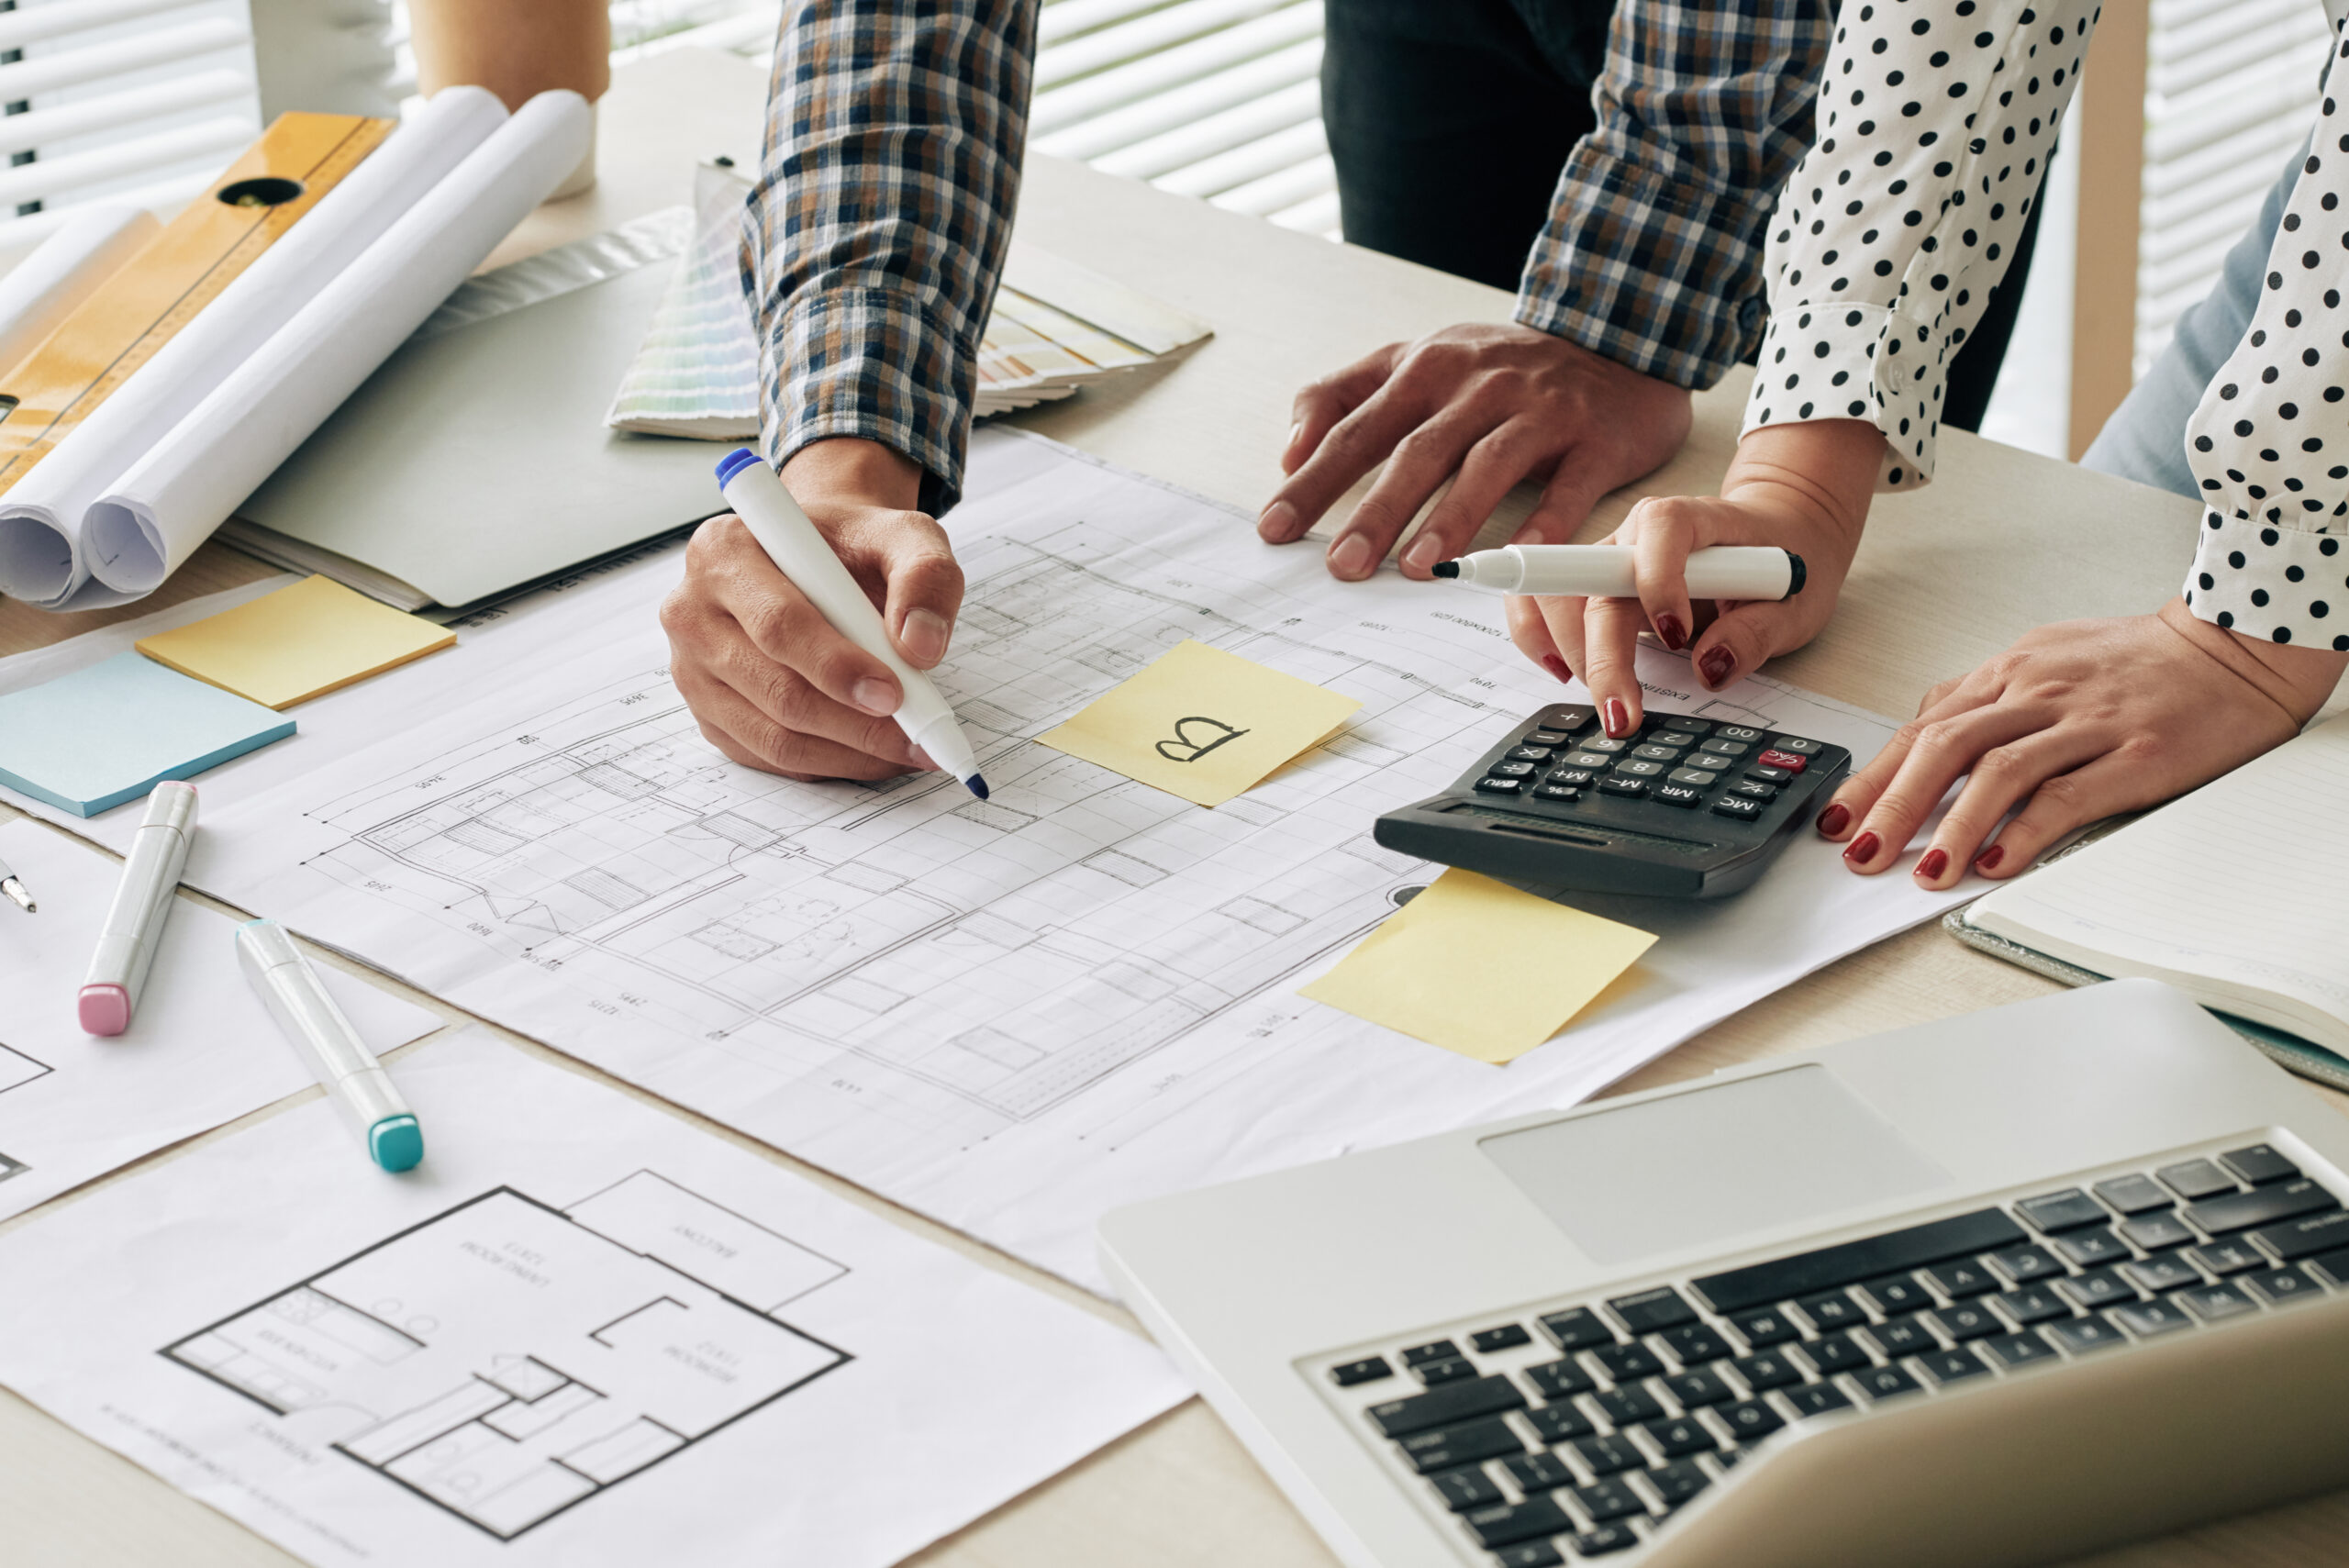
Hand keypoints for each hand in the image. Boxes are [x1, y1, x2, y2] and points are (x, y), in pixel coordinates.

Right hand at [660, 437, 963, 781]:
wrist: (821, 565)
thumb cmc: (852, 549)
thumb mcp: (901, 535)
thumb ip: (923, 574)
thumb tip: (920, 645)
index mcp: (725, 551)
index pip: (779, 624)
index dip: (837, 667)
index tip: (894, 693)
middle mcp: (694, 612)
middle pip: (775, 690)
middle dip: (855, 724)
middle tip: (915, 736)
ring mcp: (694, 669)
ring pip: (773, 736)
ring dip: (848, 753)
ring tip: (905, 748)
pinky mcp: (710, 712)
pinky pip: (769, 757)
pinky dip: (829, 763)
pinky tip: (872, 753)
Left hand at [1257, 323, 1689, 580]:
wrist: (1620, 338)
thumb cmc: (1502, 368)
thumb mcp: (1417, 361)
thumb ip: (1344, 395)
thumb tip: (1289, 452)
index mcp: (1426, 369)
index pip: (1357, 429)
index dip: (1314, 480)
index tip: (1275, 527)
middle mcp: (1479, 385)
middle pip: (1418, 451)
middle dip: (1377, 510)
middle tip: (1344, 564)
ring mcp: (1540, 409)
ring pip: (1488, 465)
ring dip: (1452, 518)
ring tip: (1419, 567)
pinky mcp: (1595, 437)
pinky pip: (1570, 485)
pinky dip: (1546, 522)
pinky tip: (1518, 558)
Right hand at [1509, 421, 1878, 735]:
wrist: (1776, 535)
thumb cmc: (1785, 561)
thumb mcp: (1796, 602)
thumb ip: (1756, 633)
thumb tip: (1709, 668)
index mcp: (1693, 519)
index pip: (1660, 532)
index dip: (1659, 581)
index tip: (1676, 638)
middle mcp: (1636, 533)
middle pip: (1593, 583)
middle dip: (1600, 655)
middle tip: (1622, 716)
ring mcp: (1609, 558)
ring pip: (1557, 594)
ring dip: (1566, 651)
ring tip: (1597, 699)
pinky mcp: (1596, 585)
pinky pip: (1547, 601)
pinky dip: (1540, 636)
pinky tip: (1561, 670)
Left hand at [1815, 597, 2348, 885]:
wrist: (2235, 645)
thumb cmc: (2139, 660)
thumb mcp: (2047, 659)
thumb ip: (1987, 698)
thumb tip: (1926, 734)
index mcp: (2010, 672)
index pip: (1924, 727)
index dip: (1876, 776)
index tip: (1840, 817)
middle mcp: (2038, 693)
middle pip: (1944, 747)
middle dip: (1894, 805)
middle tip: (1862, 853)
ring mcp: (2087, 723)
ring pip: (1998, 771)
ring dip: (1952, 825)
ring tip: (1923, 870)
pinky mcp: (2136, 753)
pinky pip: (2069, 793)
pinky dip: (2026, 830)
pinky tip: (1998, 861)